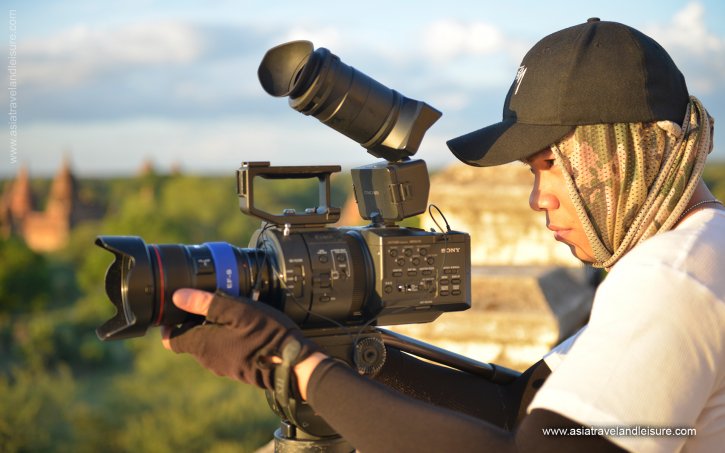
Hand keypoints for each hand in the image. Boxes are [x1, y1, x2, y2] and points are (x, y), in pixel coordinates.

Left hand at [161, 289, 320, 390]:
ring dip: (215, 330)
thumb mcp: (236, 310)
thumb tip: (177, 297)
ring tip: (234, 312)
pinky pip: (225, 352)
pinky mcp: (238, 369)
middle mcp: (208, 359)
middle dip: (197, 322)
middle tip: (213, 301)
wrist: (291, 363)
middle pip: (191, 340)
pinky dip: (229, 339)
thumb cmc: (265, 334)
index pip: (171, 340)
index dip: (171, 325)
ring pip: (209, 345)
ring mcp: (223, 367)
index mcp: (201, 344)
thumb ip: (205, 302)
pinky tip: (246, 328)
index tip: (179, 310)